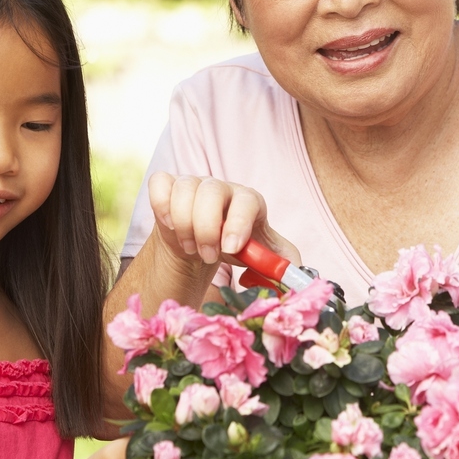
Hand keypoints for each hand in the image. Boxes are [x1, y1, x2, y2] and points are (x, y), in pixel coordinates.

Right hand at [146, 173, 301, 269]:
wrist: (202, 246)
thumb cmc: (234, 248)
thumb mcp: (261, 258)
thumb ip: (281, 265)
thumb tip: (298, 276)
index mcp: (249, 201)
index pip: (247, 201)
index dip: (238, 223)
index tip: (231, 249)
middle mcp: (222, 188)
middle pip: (211, 192)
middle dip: (206, 229)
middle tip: (209, 255)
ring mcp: (194, 183)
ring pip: (184, 191)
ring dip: (184, 226)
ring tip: (192, 247)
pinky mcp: (168, 185)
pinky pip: (160, 185)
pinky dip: (162, 209)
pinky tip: (172, 228)